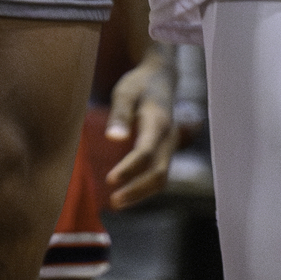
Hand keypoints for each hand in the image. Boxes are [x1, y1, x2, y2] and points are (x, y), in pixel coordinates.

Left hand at [104, 47, 180, 211]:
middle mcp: (169, 136)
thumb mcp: (125, 90)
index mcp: (159, 120)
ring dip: (141, 193)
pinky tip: (126, 193)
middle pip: (158, 172)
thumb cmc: (139, 84)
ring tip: (116, 202)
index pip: (146, 152)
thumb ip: (119, 113)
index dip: (129, 169)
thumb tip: (112, 138)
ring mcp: (170, 145)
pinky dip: (144, 188)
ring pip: (162, 177)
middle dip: (137, 190)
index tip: (109, 180)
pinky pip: (159, 174)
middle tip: (113, 201)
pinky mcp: (167, 151)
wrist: (162, 77)